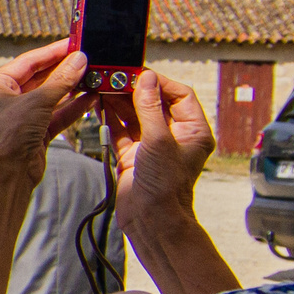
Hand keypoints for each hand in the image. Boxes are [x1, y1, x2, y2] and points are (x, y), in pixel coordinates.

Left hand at [0, 39, 97, 179]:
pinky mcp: (36, 132)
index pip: (29, 62)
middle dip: (64, 70)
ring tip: (92, 75)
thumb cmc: (9, 136)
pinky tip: (90, 97)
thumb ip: (61, 80)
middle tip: (86, 59)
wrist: (8, 174)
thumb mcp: (38, 101)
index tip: (73, 44)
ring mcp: (23, 116)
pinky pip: (57, 114)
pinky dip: (73, 107)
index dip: (52, 52)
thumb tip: (78, 61)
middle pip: (41, 78)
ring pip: (51, 96)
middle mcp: (8, 99)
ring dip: (71, 88)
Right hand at [100, 68, 213, 229]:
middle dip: (134, 90)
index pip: (180, 95)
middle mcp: (173, 136)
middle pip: (154, 102)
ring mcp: (152, 145)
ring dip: (119, 101)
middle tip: (115, 78)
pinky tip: (100, 105)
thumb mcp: (159, 140)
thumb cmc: (166, 186)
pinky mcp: (134, 155)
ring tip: (103, 87)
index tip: (139, 74)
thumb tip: (146, 80)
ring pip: (135, 115)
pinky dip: (111, 118)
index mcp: (192, 130)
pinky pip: (122, 130)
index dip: (160, 83)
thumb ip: (150, 108)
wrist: (151, 219)